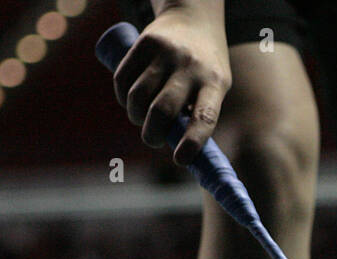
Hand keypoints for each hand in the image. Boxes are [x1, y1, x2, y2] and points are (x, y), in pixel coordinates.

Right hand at [113, 2, 230, 165]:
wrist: (194, 19)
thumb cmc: (205, 69)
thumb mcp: (214, 89)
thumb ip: (197, 117)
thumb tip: (179, 153)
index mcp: (214, 83)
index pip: (204, 118)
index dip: (191, 142)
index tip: (180, 160)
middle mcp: (191, 67)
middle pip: (162, 110)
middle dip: (152, 134)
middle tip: (153, 139)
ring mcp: (167, 53)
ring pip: (138, 97)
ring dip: (135, 117)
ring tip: (142, 118)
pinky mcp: (145, 42)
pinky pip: (123, 79)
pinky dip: (122, 97)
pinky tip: (129, 100)